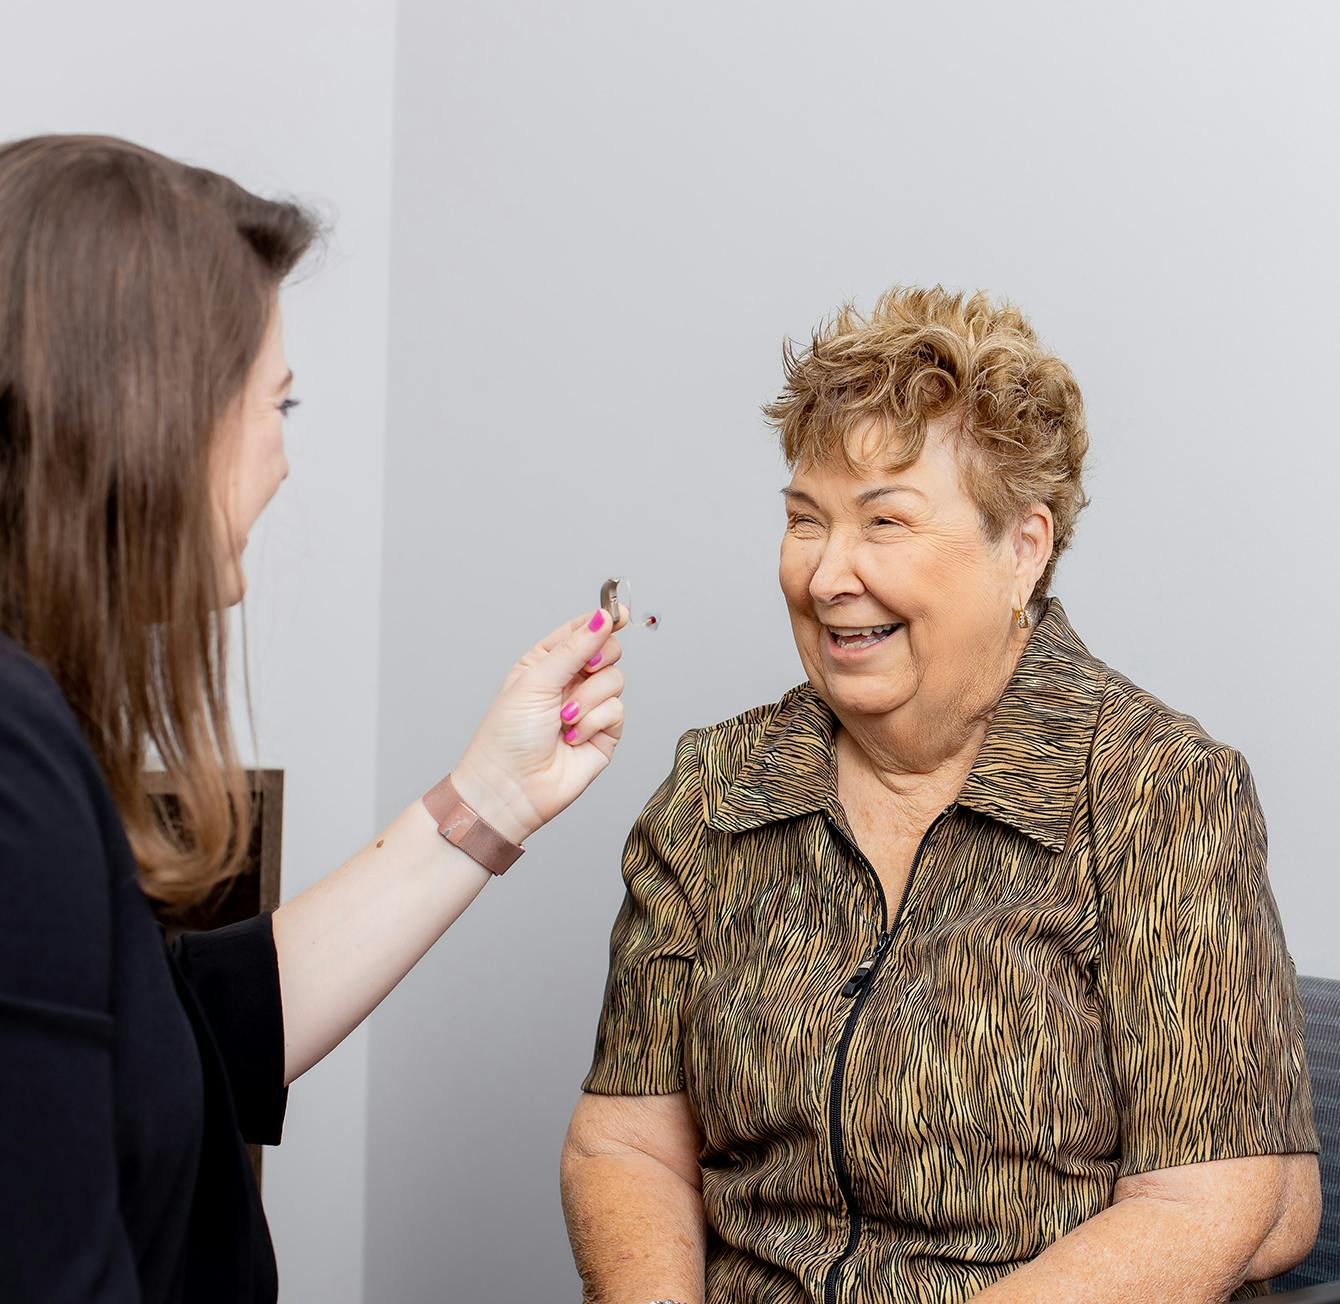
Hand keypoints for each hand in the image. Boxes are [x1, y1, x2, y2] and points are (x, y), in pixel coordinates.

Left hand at [450, 607, 625, 844]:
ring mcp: (589, 708)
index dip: (601, 619)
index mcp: (546, 662)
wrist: (511, 788)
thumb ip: (575, 647)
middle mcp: (570, 682)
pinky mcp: (604, 734)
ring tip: (564, 719)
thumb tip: (604, 616)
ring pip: (615, 681)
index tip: (617, 612)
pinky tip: (572, 737)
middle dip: (598, 659)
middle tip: (585, 668)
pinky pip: (617, 711)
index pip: (582, 630)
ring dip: (589, 699)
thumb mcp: (536, 680)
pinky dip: (595, 722)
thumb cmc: (508, 735)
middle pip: (608, 651)